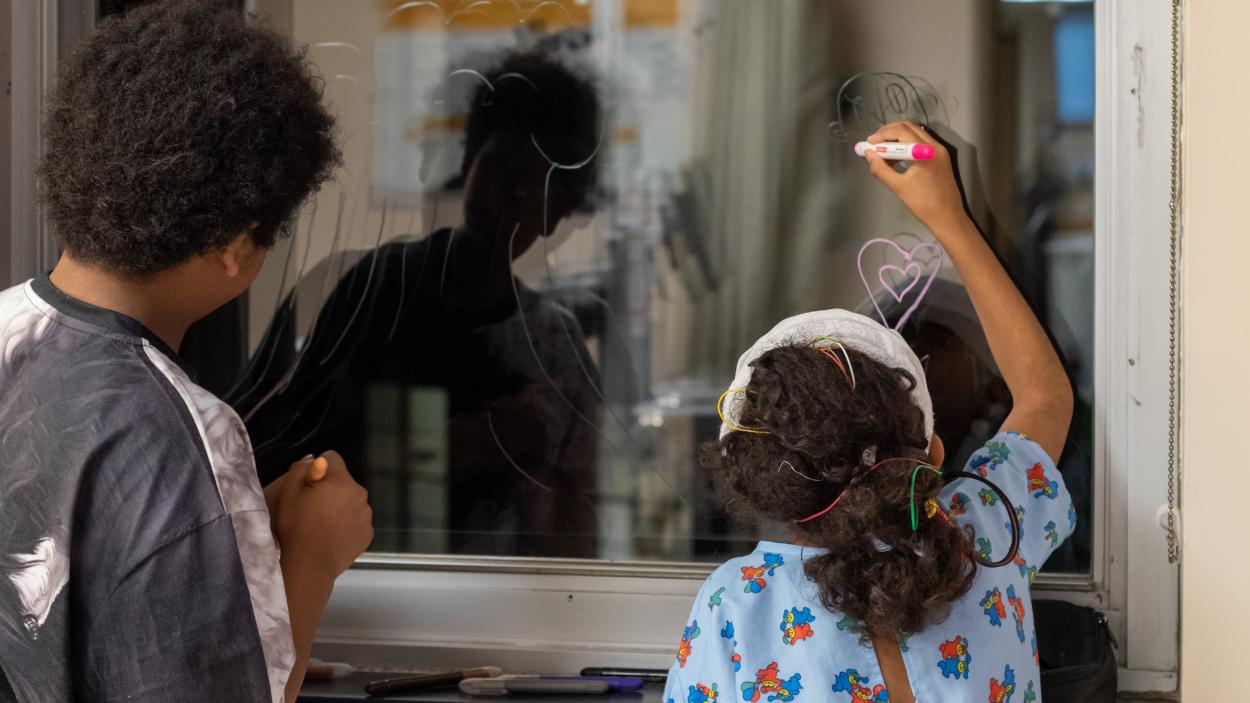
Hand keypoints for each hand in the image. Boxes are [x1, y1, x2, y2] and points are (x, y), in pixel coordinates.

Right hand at [268, 450, 372, 578]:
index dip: (317, 469)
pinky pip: (356, 521)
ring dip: (339, 507)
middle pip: (343, 482)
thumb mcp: (288, 492)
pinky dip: (346, 525)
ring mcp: (366, 515)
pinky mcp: (368, 534)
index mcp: (341, 480)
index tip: (308, 486)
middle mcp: (360, 494)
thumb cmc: (297, 526)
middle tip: (312, 508)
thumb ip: (301, 469)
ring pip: (351, 502)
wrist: (310, 565)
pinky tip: (331, 536)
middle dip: (330, 489)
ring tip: (321, 525)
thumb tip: (315, 460)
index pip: (332, 458)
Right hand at [861, 121, 969, 231]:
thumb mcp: (898, 187)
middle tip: (874, 143)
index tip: (868, 144)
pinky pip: (921, 142)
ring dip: (897, 138)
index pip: (900, 132)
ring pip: (915, 133)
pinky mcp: (941, 157)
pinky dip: (907, 145)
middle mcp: (935, 146)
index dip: (881, 135)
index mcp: (925, 152)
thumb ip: (881, 169)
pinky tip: (896, 158)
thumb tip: (868, 155)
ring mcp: (939, 150)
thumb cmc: (924, 204)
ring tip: (882, 152)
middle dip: (888, 132)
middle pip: (908, 127)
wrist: (948, 217)